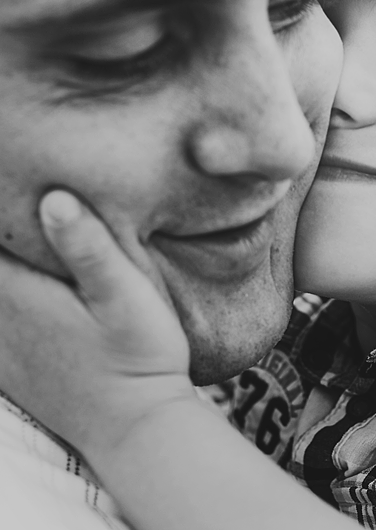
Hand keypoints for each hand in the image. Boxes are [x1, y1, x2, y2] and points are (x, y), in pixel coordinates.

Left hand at [0, 190, 194, 457]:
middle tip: (22, 188)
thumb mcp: (127, 298)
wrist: (136, 428)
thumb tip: (54, 197)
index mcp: (18, 291)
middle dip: (7, 230)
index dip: (5, 201)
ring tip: (28, 237)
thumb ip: (88, 249)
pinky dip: (9, 295)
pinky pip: (0, 320)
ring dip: (8, 261)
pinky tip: (37, 288)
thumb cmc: (140, 358)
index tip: (18, 171)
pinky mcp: (8, 364)